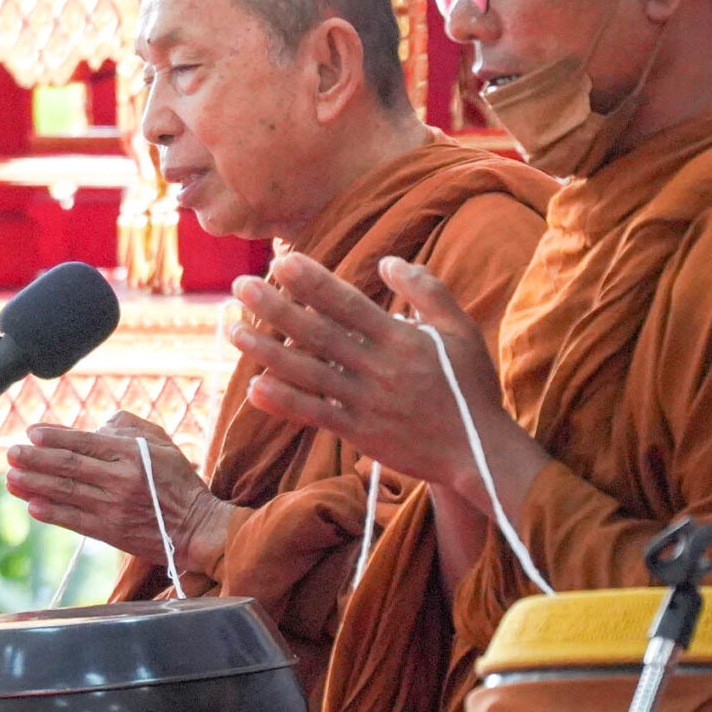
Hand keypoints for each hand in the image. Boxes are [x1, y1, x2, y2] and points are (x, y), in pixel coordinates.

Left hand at [4, 411, 231, 580]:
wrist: (196, 528)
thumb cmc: (178, 482)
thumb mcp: (162, 443)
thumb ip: (129, 427)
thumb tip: (96, 427)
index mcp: (132, 454)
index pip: (84, 442)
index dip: (54, 437)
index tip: (31, 433)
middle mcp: (120, 480)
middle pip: (69, 467)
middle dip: (35, 460)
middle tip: (11, 454)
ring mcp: (114, 508)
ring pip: (67, 493)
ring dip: (35, 485)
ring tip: (11, 479)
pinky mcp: (111, 532)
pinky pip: (75, 521)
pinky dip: (52, 513)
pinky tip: (32, 507)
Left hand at [226, 253, 549, 519]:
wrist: (478, 452)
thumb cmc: (469, 386)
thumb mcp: (460, 330)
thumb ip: (427, 290)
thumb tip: (387, 260)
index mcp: (401, 338)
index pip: (347, 304)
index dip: (312, 282)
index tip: (281, 261)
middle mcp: (378, 368)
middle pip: (317, 333)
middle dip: (276, 308)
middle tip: (240, 285)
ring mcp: (365, 403)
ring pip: (307, 372)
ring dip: (266, 351)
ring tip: (232, 330)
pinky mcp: (358, 432)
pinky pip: (314, 415)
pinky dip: (284, 402)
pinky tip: (254, 387)